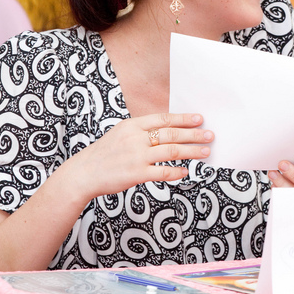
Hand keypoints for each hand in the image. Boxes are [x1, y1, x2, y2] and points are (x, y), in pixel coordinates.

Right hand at [68, 112, 212, 199]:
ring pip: (172, 152)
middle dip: (194, 134)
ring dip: (192, 152)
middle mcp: (135, 138)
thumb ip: (141, 130)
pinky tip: (186, 171)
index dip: (184, 118)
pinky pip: (163, 172)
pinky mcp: (136, 174)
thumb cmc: (104, 154)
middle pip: (171, 134)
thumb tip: (167, 128)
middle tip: (210, 135)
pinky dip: (177, 172)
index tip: (200, 118)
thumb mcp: (120, 133)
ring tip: (205, 153)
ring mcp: (136, 156)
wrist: (82, 173)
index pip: (163, 119)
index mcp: (132, 126)